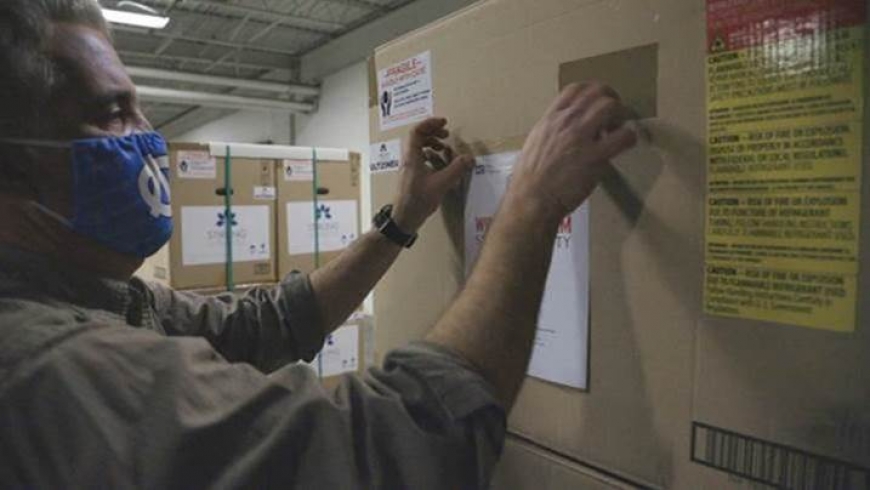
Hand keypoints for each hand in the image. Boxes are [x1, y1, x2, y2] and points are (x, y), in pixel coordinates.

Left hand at [391, 117, 474, 232]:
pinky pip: (420, 159)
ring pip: (419, 148)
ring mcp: (409, 169)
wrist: (403, 220)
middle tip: (446, 134)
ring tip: (445, 149)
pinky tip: (440, 165)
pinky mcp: (411, 177)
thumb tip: (469, 158)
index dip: (430, 123)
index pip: (417, 131)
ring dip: (432, 144)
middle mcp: (408, 160)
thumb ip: (456, 169)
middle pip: (417, 137)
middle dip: (433, 132)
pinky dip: (431, 157)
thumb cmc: (417, 201)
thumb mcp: (440, 184)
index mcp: (411, 157)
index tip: (444, 123)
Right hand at [507, 82, 637, 220]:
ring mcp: (580, 138)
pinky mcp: (595, 157)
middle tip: (613, 118)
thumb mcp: (536, 143)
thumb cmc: (529, 178)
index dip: (593, 92)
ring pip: (611, 106)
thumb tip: (565, 127)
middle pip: (598, 92)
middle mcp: (566, 122)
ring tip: (616, 131)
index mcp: (550, 118)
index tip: (598, 104)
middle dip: (611, 101)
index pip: (576, 88)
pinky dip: (628, 138)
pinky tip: (622, 146)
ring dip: (620, 116)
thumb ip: (552, 130)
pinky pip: (624, 136)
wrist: (531, 199)